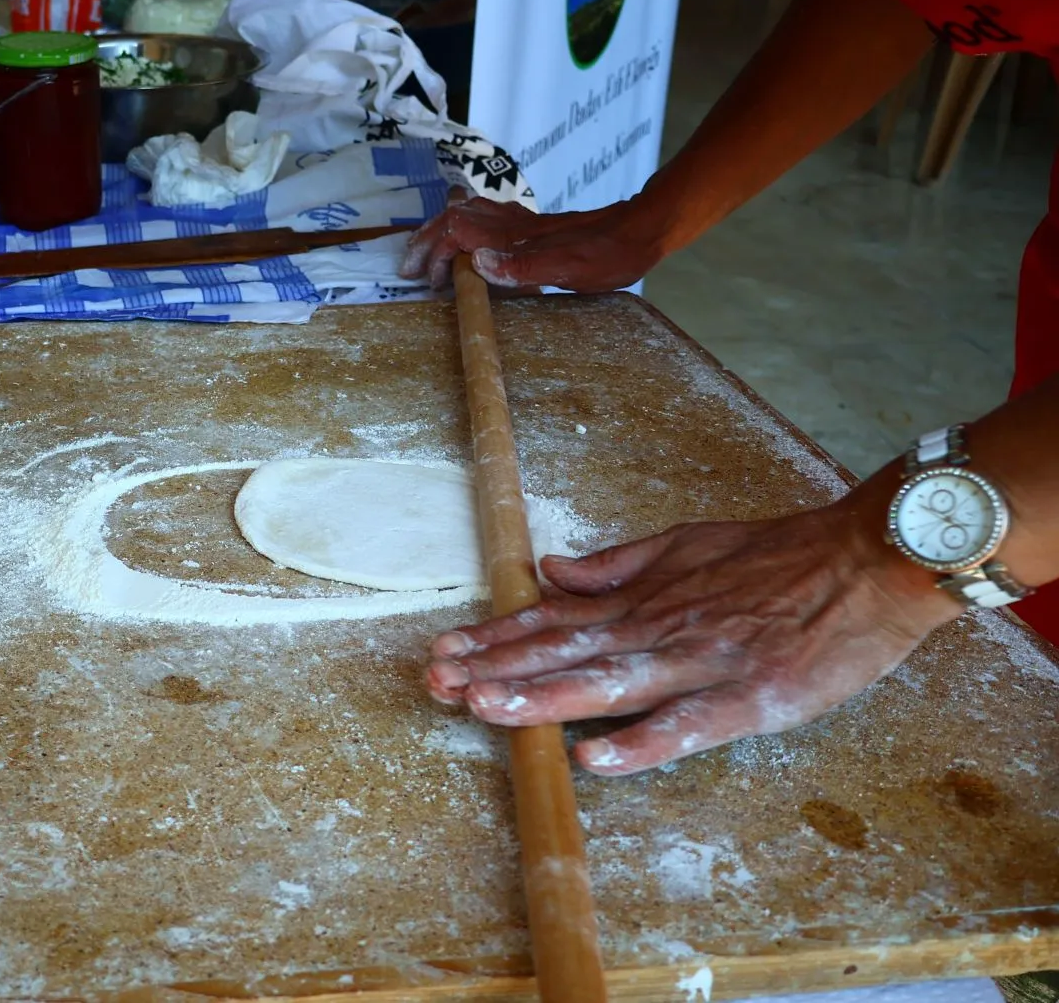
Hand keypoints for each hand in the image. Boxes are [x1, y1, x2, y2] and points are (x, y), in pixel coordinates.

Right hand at [397, 197, 673, 294]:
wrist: (642, 229)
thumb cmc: (609, 254)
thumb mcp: (570, 267)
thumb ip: (522, 267)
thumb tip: (476, 264)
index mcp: (514, 235)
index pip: (456, 233)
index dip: (436, 256)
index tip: (432, 283)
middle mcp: (511, 222)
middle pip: (452, 219)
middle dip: (426, 242)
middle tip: (410, 269)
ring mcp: (521, 220)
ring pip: (465, 213)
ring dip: (440, 231)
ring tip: (427, 254)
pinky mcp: (532, 224)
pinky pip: (484, 216)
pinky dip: (462, 224)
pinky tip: (467, 239)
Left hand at [424, 505, 963, 774]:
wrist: (868, 559)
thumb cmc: (779, 555)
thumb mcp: (685, 544)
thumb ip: (614, 565)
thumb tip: (547, 572)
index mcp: (641, 601)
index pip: (552, 622)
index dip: (494, 638)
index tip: (442, 651)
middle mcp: (656, 631)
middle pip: (562, 654)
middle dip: (494, 670)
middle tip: (433, 683)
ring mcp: (699, 665)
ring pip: (607, 685)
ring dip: (542, 698)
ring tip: (484, 707)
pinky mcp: (748, 698)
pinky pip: (685, 727)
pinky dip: (641, 743)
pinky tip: (594, 759)